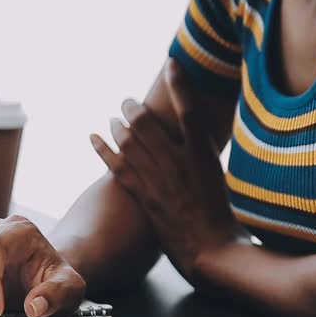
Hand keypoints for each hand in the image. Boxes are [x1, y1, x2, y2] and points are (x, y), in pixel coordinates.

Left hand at [90, 59, 238, 278]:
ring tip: (113, 117)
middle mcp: (179, 162)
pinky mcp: (143, 196)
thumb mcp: (219, 181)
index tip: (170, 64)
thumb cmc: (223, 220)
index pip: (189, 109)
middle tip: (128, 102)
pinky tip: (92, 136)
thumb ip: (202, 159)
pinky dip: (101, 148)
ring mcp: (159, 179)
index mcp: (204, 155)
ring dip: (118, 124)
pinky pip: (116, 166)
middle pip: (149, 122)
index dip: (178, 84)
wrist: (212, 252)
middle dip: (134, 107)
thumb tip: (192, 143)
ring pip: (130, 141)